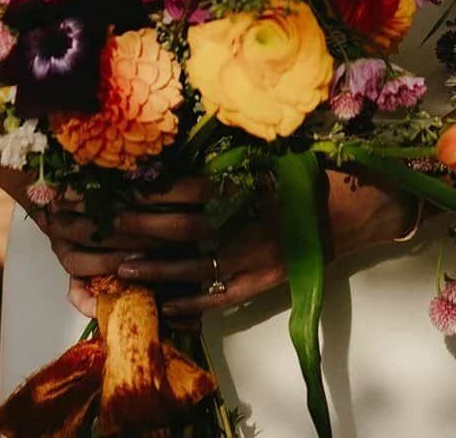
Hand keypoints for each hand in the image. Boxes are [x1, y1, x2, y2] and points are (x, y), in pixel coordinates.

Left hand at [51, 173, 417, 320]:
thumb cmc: (308, 172)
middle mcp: (238, 225)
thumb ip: (227, 159)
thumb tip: (182, 153)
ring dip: (152, 267)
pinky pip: (215, 298)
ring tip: (119, 266)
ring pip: (189, 267)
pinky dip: (187, 302)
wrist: (352, 209)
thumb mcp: (267, 155)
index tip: (116, 189)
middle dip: (138, 227)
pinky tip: (163, 302)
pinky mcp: (257, 286)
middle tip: (103, 225)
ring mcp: (247, 260)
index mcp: (241, 187)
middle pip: (177, 228)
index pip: (182, 190)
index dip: (147, 192)